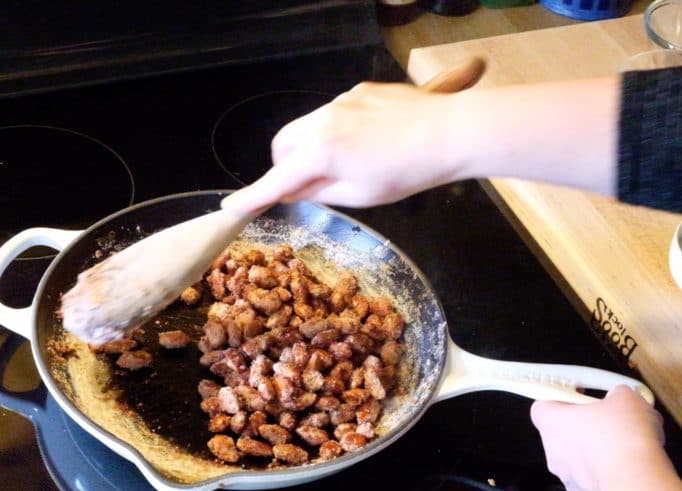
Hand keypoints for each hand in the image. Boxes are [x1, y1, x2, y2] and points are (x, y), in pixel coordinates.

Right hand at [220, 81, 466, 212]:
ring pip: (306, 127)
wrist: (450, 132)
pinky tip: (368, 144)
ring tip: (347, 165)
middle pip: (282, 144)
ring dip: (311, 148)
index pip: (276, 180)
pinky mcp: (360, 91)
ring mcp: (341, 102)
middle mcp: (323, 121)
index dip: (253, 196)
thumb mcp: (359, 195)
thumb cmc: (408, 171)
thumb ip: (319, 191)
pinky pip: (333, 114)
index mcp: (321, 152)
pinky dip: (336, 132)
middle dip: (284, 165)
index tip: (231, 207)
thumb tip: (295, 190)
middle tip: (306, 186)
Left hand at [530, 385, 666, 490]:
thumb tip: (619, 399)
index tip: (582, 397)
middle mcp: (552, 451)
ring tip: (629, 446)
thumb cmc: (622, 433)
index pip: (541, 407)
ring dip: (598, 452)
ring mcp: (567, 477)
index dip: (560, 400)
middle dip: (585, 427)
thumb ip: (616, 395)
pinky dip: (609, 473)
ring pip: (579, 458)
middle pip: (562, 433)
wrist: (635, 483)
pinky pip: (594, 478)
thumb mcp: (625, 398)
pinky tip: (633, 468)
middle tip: (611, 421)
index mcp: (552, 422)